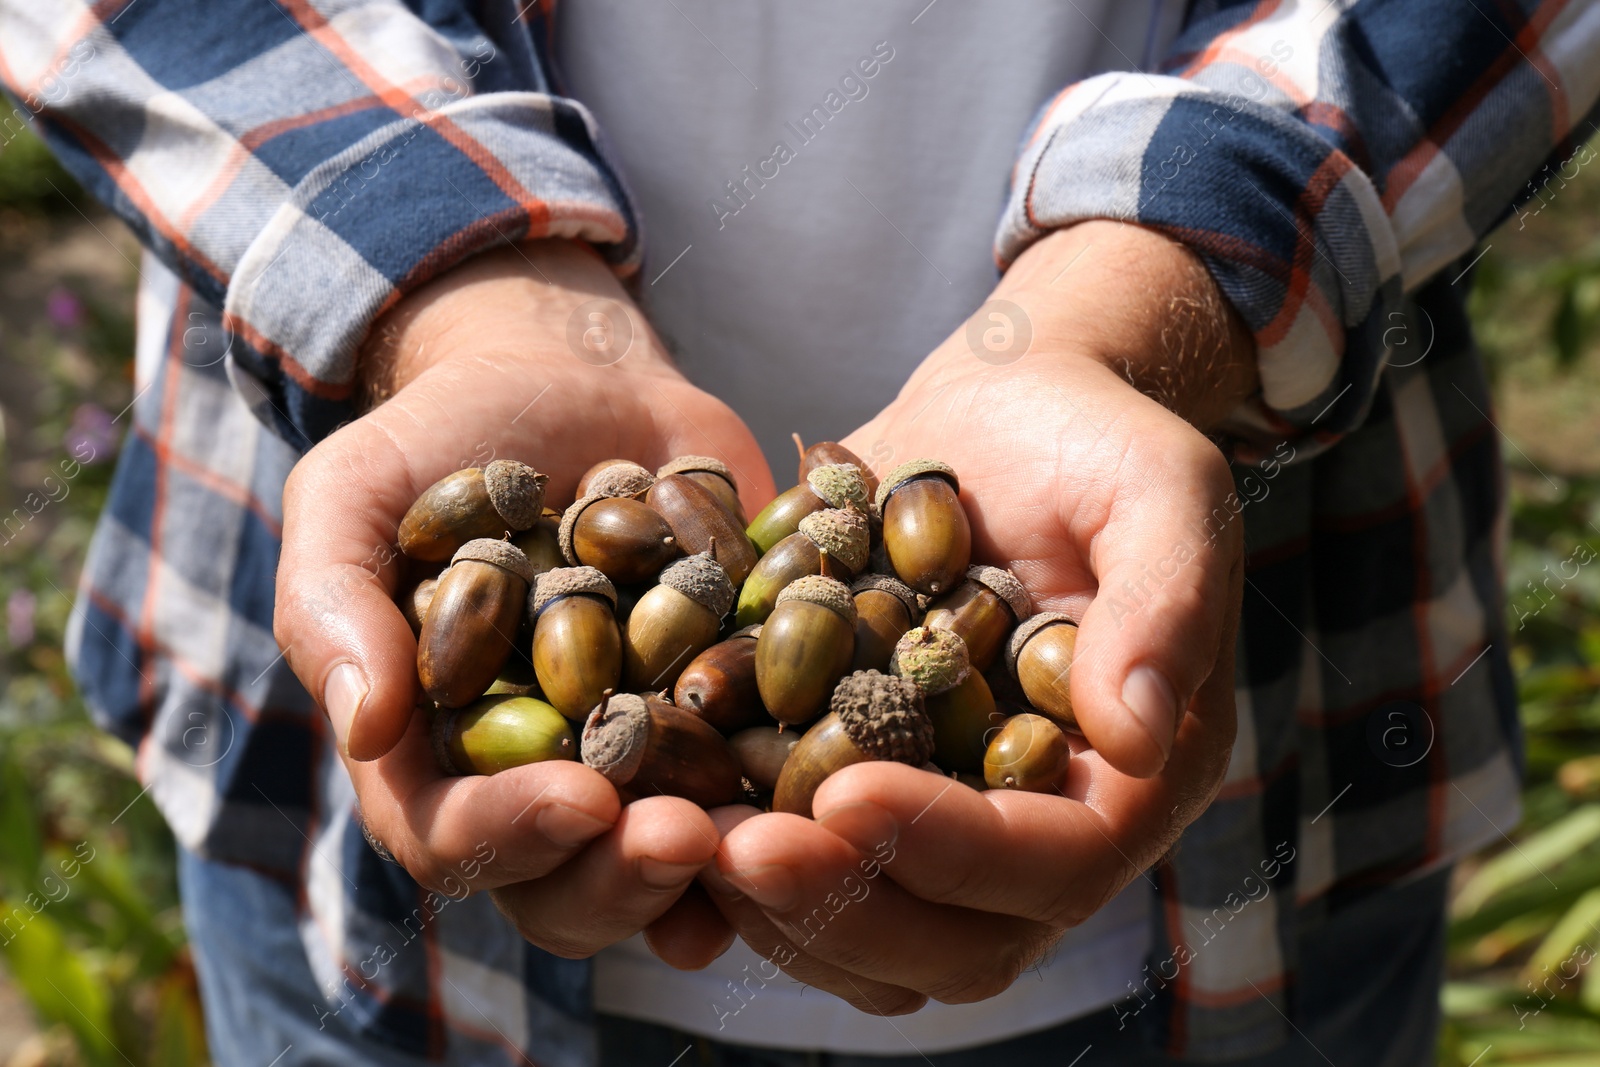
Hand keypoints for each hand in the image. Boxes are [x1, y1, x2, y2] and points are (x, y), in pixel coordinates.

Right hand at [274, 239, 772, 960]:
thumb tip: (364, 726)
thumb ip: (335, 603)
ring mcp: (647, 758)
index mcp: (438, 758)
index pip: (454, 838)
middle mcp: (545, 783)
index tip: (579, 803)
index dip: (511, 838)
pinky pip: (774, 780)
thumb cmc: (444, 440)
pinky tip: (852, 792)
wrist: (574, 379)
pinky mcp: (736, 715)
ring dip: (729, 868)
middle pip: (574, 883)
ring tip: (781, 839)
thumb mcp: (356, 496)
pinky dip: (809, 798)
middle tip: (689, 837)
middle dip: (630, 874)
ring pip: (680, 862)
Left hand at [699, 221, 1254, 1010]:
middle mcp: (1031, 822)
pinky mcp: (856, 785)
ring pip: (868, 937)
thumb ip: (1164, 603)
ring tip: (679, 839)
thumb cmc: (1092, 439)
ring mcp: (939, 816)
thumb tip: (1133, 736)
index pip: (1055, 864)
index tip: (848, 793)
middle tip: (739, 850)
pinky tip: (653, 813)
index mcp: (1123, 777)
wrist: (998, 409)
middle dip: (845, 908)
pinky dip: (727, 866)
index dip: (955, 851)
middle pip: (956, 940)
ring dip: (773, 912)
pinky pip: (801, 869)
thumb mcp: (1157, 491)